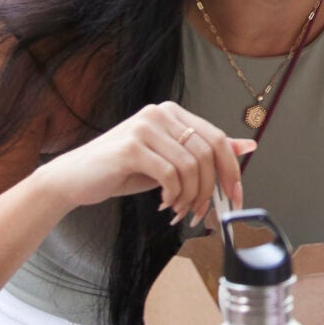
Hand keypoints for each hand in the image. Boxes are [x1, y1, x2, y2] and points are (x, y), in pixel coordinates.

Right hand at [46, 100, 252, 230]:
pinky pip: (170, 175)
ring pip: (191, 166)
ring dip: (190, 196)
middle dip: (211, 188)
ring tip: (179, 209)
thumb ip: (205, 153)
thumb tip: (247, 146)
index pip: (217, 138)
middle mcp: (160, 113)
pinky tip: (163, 203)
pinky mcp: (131, 147)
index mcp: (172, 113)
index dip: (232, 170)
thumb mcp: (170, 161)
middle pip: (208, 152)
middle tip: (203, 211)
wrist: (75, 178)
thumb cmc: (122, 170)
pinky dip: (173, 195)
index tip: (236, 197)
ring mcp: (144, 127)